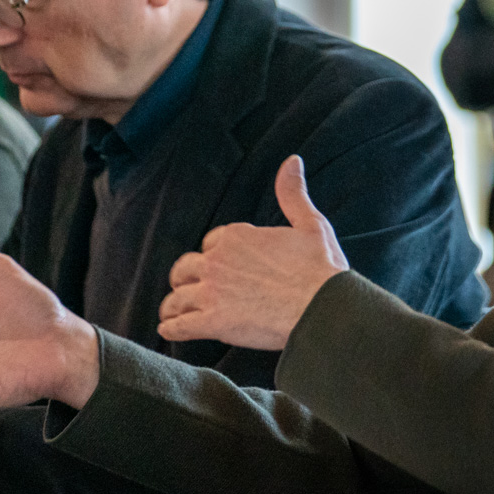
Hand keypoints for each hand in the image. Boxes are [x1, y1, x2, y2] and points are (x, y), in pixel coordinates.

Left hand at [158, 156, 348, 349]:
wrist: (323, 308)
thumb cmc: (321, 269)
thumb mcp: (310, 223)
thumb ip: (292, 194)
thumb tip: (291, 162)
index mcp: (237, 235)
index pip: (211, 243)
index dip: (214, 255)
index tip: (220, 266)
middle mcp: (217, 260)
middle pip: (186, 267)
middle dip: (186, 278)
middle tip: (188, 289)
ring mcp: (212, 291)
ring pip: (177, 297)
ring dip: (174, 305)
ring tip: (172, 313)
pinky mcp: (213, 321)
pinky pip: (180, 325)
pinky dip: (172, 328)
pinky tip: (169, 331)